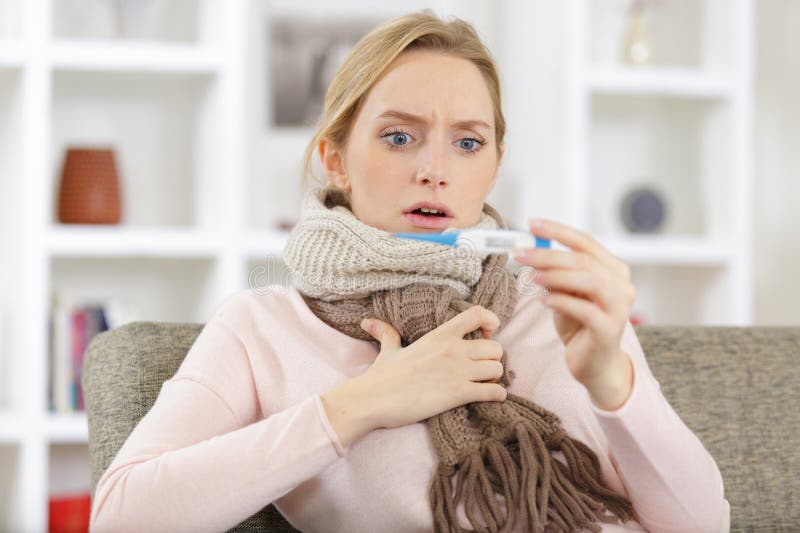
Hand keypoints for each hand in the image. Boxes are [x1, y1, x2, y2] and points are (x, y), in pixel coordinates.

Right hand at [358, 305, 507, 429]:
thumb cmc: (381, 376)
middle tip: (483, 367)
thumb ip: (387, 333)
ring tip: (484, 383)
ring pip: (498, 368)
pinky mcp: (458, 394)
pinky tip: (490, 397)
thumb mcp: (388, 350)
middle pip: (495, 347)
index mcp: (439, 335)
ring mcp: (457, 372)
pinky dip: (497, 395)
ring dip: (495, 377)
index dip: (490, 321)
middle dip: (493, 359)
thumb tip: (368, 322)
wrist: (373, 400)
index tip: (487, 332)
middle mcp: (452, 350)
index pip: (477, 314)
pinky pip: (494, 391)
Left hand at [512, 218, 634, 409]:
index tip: (531, 224)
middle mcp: (622, 285)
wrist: (594, 364)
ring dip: (556, 275)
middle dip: (548, 254)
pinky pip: (585, 310)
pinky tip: (543, 300)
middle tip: (520, 253)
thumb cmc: (579, 324)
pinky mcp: (609, 330)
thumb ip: (555, 274)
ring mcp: (619, 308)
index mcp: (613, 270)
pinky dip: (561, 301)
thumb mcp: (565, 293)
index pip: (586, 242)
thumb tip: (530, 252)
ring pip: (588, 280)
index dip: (558, 231)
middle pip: (584, 260)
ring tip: (531, 275)